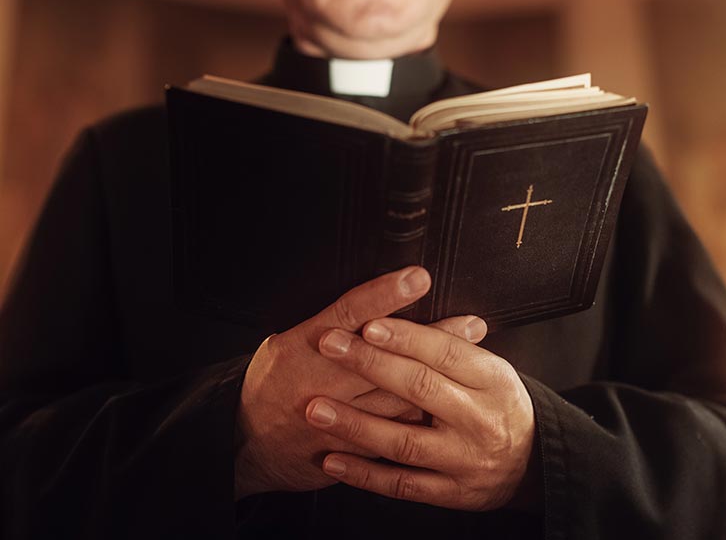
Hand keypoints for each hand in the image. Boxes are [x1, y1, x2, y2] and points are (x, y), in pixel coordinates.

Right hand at [234, 266, 484, 498]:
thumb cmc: (272, 384)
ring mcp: (335, 419)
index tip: (419, 278)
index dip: (385, 295)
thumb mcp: (283, 343)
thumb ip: (323, 325)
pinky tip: (452, 405)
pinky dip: (423, 419)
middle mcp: (320, 381)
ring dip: (439, 378)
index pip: (348, 313)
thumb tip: (373, 303)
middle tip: (470, 325)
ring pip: (397, 399)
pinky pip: (392, 435)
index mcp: (301, 346)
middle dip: (433, 339)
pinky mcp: (347, 451)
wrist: (247, 447)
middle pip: (386, 357)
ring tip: (474, 358)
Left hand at [305, 312, 535, 510]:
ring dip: (356, 425)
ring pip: (406, 441)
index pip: (444, 352)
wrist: (532, 464)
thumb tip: (419, 296)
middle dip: (369, 365)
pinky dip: (365, 474)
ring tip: (316, 409)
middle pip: (421, 388)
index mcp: (492, 380)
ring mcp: (465, 460)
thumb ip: (452, 346)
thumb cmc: (499, 405)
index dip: (404, 337)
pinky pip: (402, 484)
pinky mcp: (451, 493)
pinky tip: (332, 459)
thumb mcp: (490, 370)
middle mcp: (481, 419)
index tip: (367, 323)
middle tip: (329, 346)